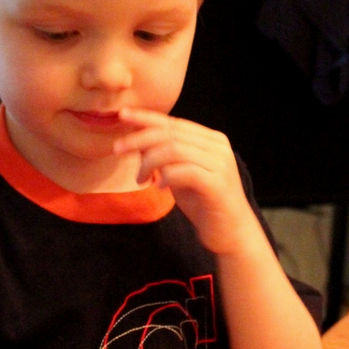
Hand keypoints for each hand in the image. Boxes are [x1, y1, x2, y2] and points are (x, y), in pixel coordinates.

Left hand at [113, 108, 256, 253]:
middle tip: (117, 149)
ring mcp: (220, 164)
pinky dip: (167, 176)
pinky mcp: (217, 184)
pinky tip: (159, 187)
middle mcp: (218, 146)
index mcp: (211, 139)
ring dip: (149, 162)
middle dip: (140, 139)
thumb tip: (138, 141)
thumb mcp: (179, 175)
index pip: (174, 122)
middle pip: (171, 133)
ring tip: (139, 178)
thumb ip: (164, 157)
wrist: (232, 232)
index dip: (146, 118)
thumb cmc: (204, 203)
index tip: (122, 115)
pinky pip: (185, 171)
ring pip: (174, 150)